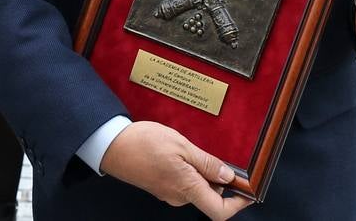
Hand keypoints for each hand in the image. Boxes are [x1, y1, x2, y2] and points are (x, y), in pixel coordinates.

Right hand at [100, 121, 252, 219]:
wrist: (109, 144)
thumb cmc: (142, 143)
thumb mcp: (181, 145)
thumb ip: (207, 163)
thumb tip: (228, 177)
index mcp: (187, 188)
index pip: (220, 211)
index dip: (238, 203)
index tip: (246, 190)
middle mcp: (179, 196)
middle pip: (209, 195)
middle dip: (216, 177)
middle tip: (214, 155)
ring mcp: (168, 192)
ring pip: (194, 186)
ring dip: (199, 169)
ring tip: (187, 147)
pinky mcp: (159, 185)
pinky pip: (181, 181)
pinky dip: (186, 168)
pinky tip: (176, 151)